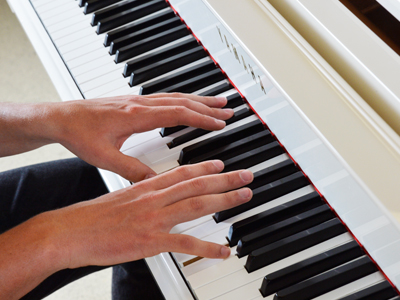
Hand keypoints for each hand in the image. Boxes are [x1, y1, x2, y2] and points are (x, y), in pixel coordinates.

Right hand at [44, 161, 252, 268]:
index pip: (182, 172)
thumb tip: (158, 194)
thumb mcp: (121, 196)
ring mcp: (154, 219)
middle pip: (197, 184)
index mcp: (146, 186)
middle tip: (246, 176)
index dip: (205, 167)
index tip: (221, 165)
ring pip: (197, 205)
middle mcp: (154, 198)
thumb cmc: (92, 216)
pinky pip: (185, 243)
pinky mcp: (150, 241)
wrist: (70, 231)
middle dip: (226, 179)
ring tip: (244, 197)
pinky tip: (223, 250)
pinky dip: (207, 247)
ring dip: (224, 200)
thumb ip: (143, 194)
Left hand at [49, 93, 233, 181]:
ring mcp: (137, 100)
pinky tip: (187, 103)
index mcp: (136, 116)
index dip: (202, 118)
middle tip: (228, 110)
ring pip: (175, 96)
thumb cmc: (79, 134)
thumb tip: (153, 183)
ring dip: (198, 99)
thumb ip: (130, 170)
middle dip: (208, 106)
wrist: (60, 118)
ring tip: (217, 102)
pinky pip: (165, 97)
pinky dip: (182, 99)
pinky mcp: (133, 102)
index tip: (220, 123)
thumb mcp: (104, 157)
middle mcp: (139, 104)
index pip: (178, 114)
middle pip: (182, 101)